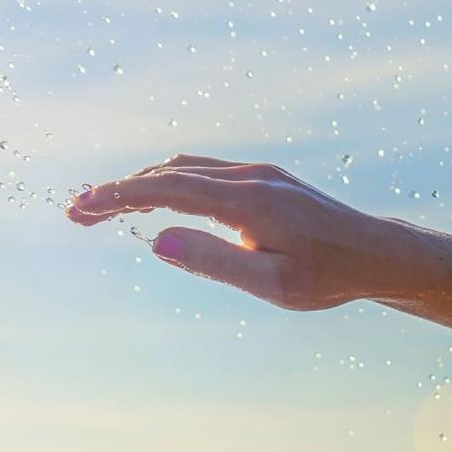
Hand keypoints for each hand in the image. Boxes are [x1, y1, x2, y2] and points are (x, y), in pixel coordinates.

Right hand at [65, 156, 406, 311]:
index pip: (167, 189)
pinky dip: (170, 182)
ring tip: (104, 208)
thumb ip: (215, 261)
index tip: (80, 209)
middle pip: (168, 173)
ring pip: (186, 168)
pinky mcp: (266, 178)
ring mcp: (259, 173)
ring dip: (142, 184)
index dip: (118, 196)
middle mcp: (250, 177)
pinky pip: (206, 171)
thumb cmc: (327, 278)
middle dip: (118, 191)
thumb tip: (157, 240)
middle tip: (76, 214)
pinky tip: (155, 200)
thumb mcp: (272, 283)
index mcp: (247, 201)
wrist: (376, 255)